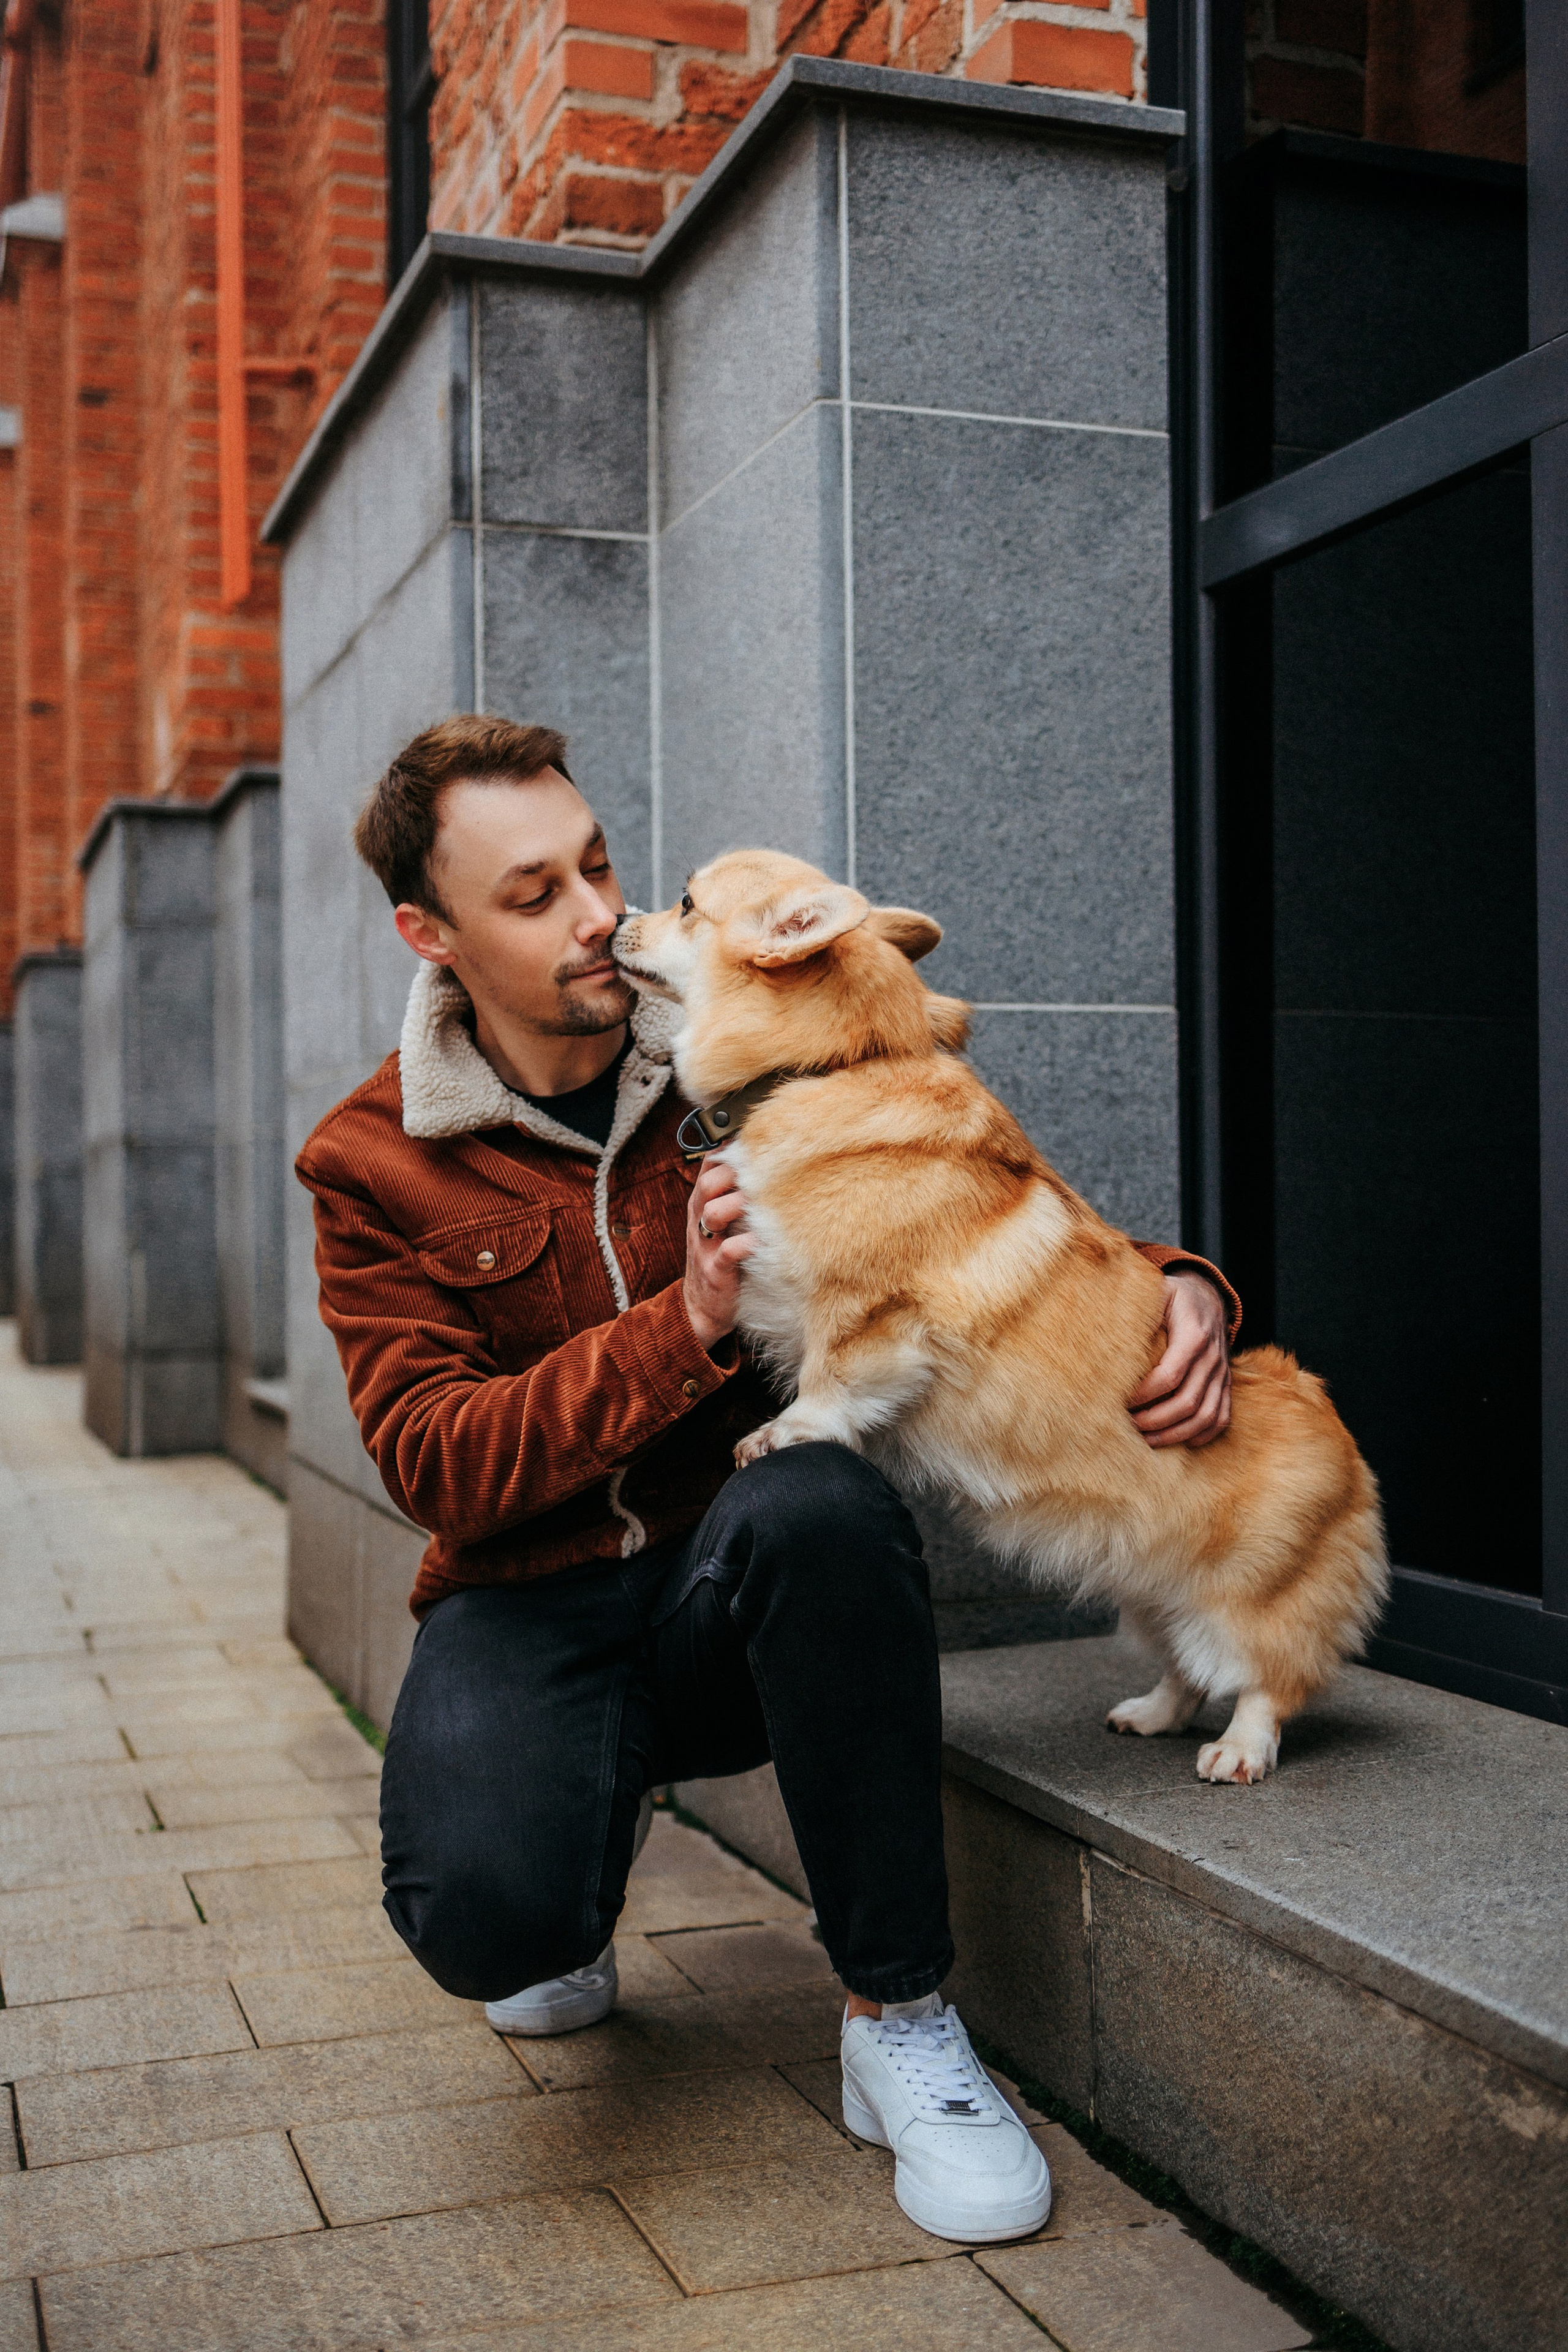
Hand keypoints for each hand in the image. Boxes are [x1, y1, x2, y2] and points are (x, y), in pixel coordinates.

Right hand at [682, 1157, 753, 1352]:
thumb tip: (762, 1160)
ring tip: (763, 1202)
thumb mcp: (722, 1221)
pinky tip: (763, 1239)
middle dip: (736, 1173)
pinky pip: (729, 1251)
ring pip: (713, 1212)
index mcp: (702, 1202)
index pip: (709, 1165)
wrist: (703, 1306)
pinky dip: (747, 1243)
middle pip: (708, 1183)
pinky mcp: (716, 1271)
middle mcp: (699, 1219)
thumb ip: (734, 1193)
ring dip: (739, 1203)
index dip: (730, 1151)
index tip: (756, 1143)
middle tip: (764, 1172)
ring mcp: (705, 1245)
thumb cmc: (721, 1255)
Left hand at [1129, 1271, 1231, 1448]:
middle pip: (1187, 1402)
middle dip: (1155, 1420)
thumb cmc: (1171, 1297)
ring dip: (1174, 1433)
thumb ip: (1135, 1308)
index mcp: (1193, 1334)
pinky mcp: (1226, 1384)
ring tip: (1146, 1440)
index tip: (1120, 1402)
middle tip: (1127, 1426)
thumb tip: (1102, 1331)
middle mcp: (1212, 1357)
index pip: (1169, 1375)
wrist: (1207, 1297)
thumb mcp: (1155, 1291)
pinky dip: (1201, 1435)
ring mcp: (1222, 1373)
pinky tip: (1177, 1440)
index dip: (1144, 1394)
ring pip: (1205, 1416)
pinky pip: (1221, 1418)